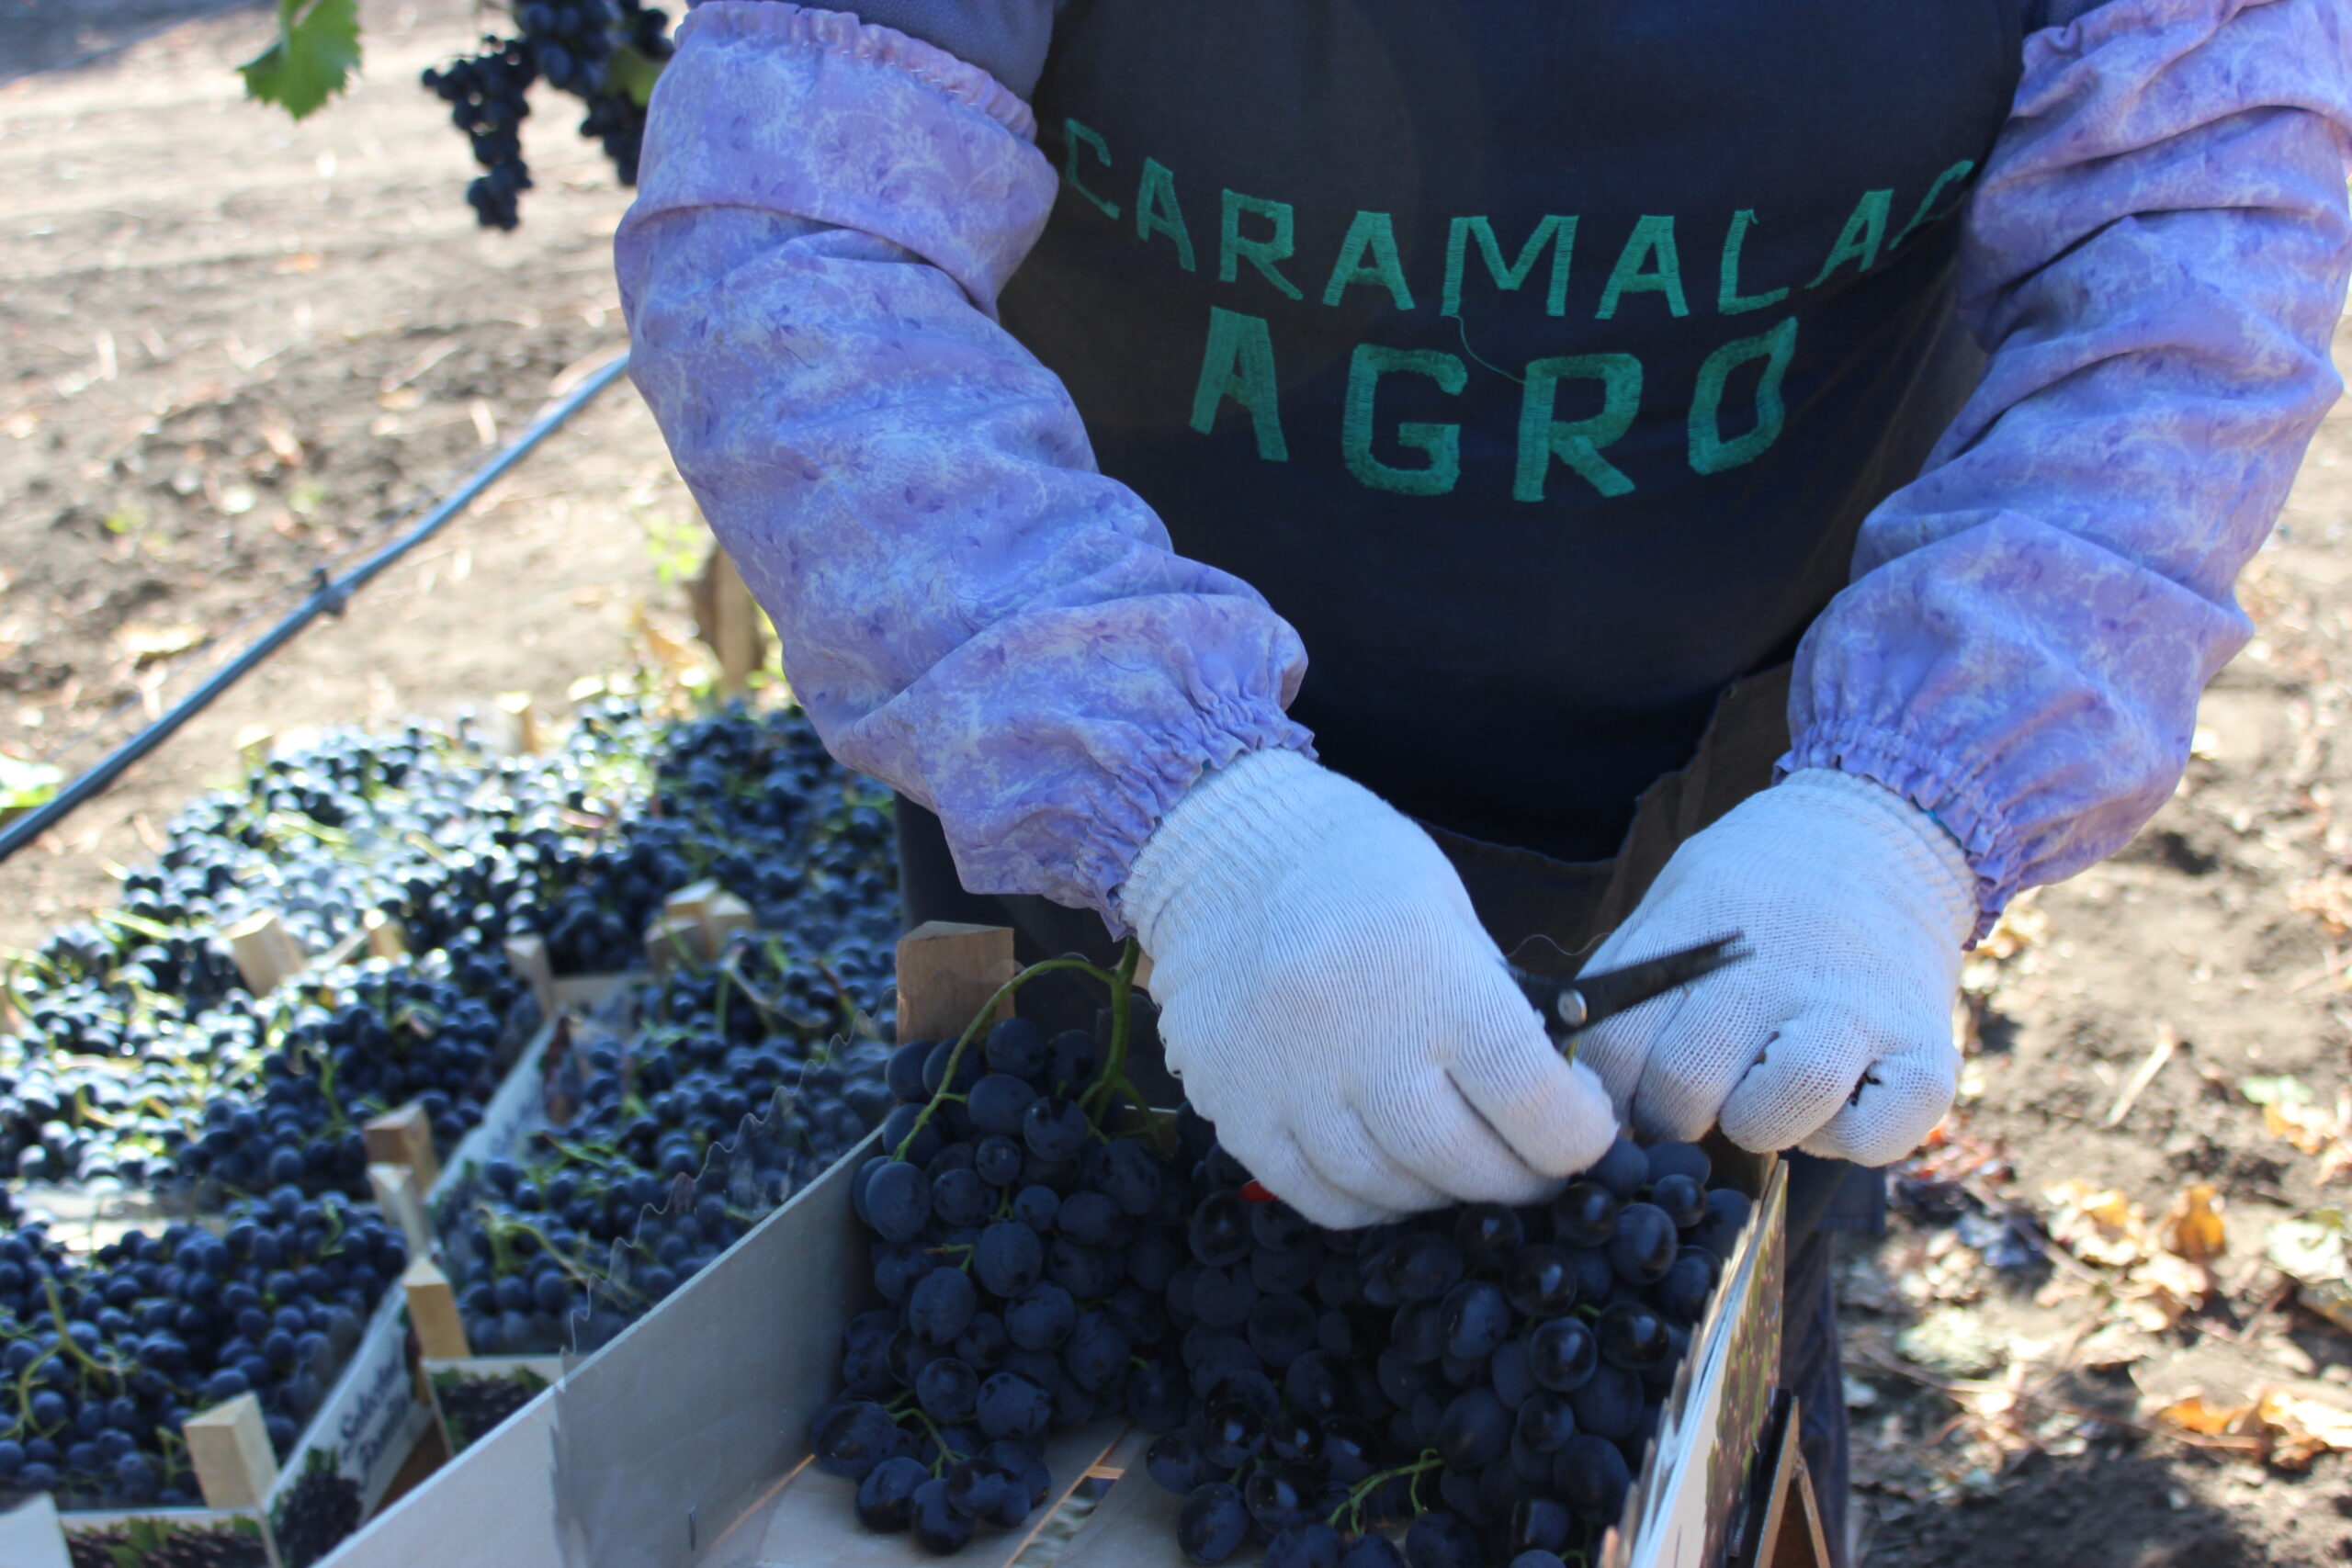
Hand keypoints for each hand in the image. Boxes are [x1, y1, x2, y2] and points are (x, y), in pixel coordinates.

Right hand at [1122, 750, 1616, 1226]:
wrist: (1222, 848)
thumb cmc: (1356, 872)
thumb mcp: (1452, 916)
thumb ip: (1497, 1012)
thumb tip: (1551, 1105)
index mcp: (1431, 979)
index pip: (1535, 1105)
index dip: (1580, 1138)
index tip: (1588, 1132)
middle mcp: (1357, 1039)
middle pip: (1463, 1164)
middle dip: (1519, 1180)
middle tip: (1533, 1167)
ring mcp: (1286, 1083)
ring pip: (1388, 1190)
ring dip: (1442, 1193)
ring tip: (1459, 1165)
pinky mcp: (1233, 1109)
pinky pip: (1315, 1197)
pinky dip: (1368, 1202)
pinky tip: (1390, 1173)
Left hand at [1575, 769, 1975, 1165]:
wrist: (1884, 834)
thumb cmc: (1759, 892)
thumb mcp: (1675, 903)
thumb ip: (1626, 979)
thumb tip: (1570, 1071)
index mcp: (1701, 942)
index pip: (1617, 1049)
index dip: (1611, 1091)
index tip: (1627, 1093)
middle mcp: (1778, 975)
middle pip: (1687, 1086)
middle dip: (1674, 1114)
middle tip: (1696, 1097)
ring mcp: (1858, 1013)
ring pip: (1776, 1113)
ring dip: (1757, 1127)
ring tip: (1765, 1097)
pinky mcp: (1929, 1051)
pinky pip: (1875, 1137)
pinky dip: (1848, 1140)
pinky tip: (1839, 1103)